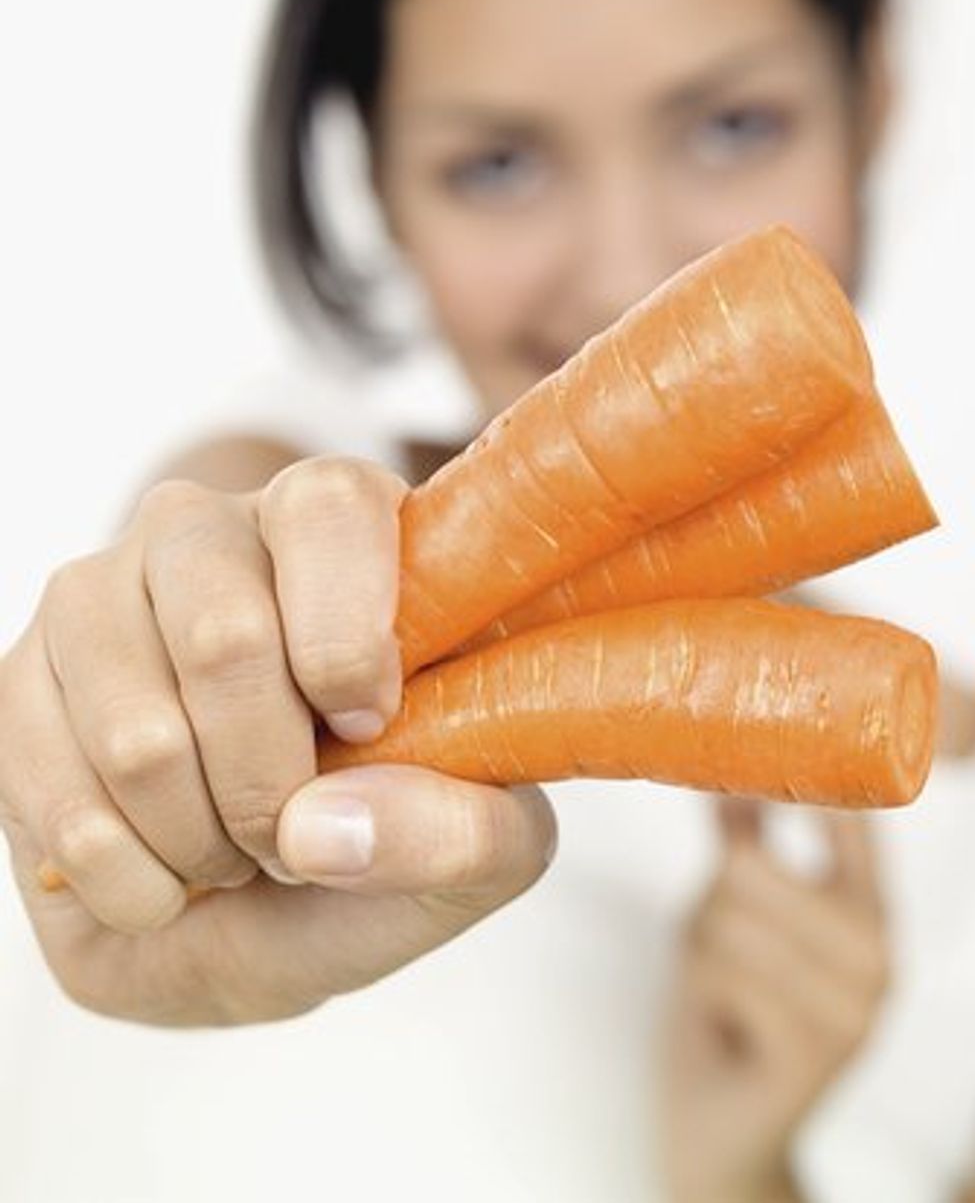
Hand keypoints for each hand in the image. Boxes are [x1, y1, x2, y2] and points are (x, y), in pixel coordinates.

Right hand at [0, 457, 555, 1024]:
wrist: (255, 908)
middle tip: (296, 834)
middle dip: (271, 785)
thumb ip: (460, 833)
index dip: (350, 637)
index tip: (369, 726)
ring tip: (236, 853)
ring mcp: (96, 595)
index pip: (330, 510)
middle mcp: (206, 531)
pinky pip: (55, 798)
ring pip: (137, 735)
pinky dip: (132, 883)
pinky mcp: (17, 678)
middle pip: (224, 636)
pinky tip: (167, 878)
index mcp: (337, 523)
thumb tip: (324, 824)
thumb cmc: (380, 835)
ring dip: (203, 844)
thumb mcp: (484, 848)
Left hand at [658, 799, 888, 1202]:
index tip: (753, 759)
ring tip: (725, 989)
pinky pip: (724, 973)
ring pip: (728, 918)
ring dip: (700, 951)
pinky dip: (702, 992)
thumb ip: (740, 838)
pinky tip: (726, 1024)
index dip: (804, 783)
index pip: (851, 819)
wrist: (722, 1131)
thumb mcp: (728, 909)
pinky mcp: (817, 1053)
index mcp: (871, 910)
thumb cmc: (726, 1007)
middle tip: (720, 948)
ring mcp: (857, 1008)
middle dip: (708, 902)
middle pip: (749, 865)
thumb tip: (719, 760)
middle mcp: (881, 955)